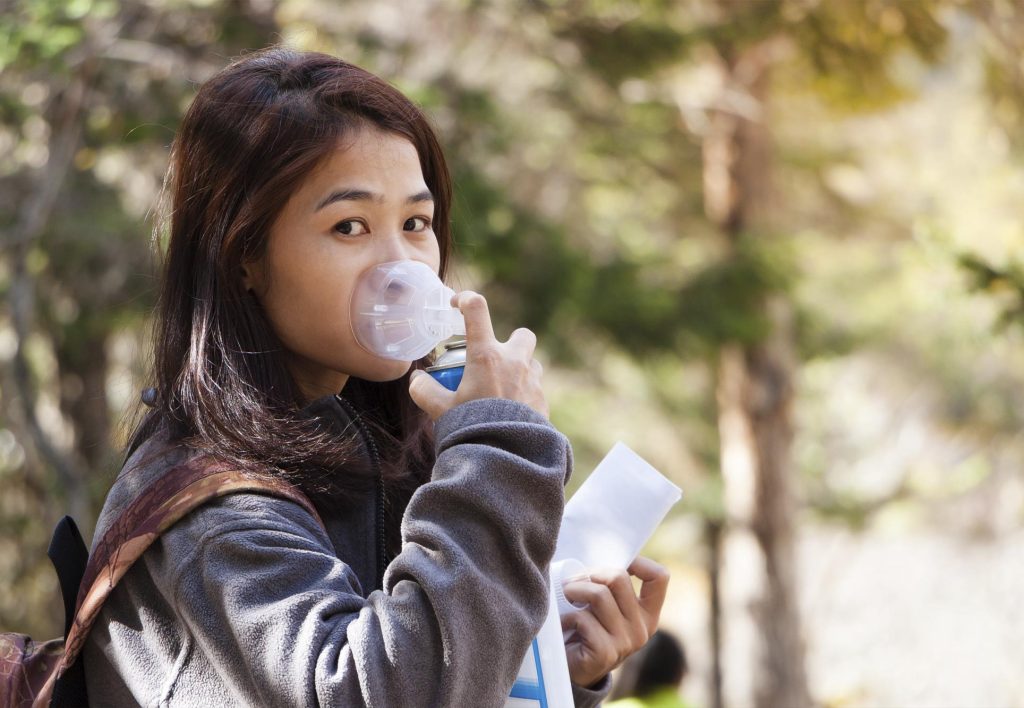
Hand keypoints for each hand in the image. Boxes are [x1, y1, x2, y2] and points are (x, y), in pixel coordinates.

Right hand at [408, 290, 546, 420]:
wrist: (506, 455)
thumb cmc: (472, 428)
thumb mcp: (440, 410)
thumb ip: (424, 391)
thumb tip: (417, 380)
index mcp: (486, 356)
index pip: (476, 309)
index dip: (464, 299)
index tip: (456, 305)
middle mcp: (514, 362)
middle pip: (522, 335)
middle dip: (511, 342)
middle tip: (494, 360)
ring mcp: (533, 380)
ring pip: (532, 363)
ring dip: (519, 371)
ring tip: (501, 392)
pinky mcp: (543, 400)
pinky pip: (535, 390)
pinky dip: (524, 396)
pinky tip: (510, 414)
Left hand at [561, 556, 669, 687]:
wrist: (573, 671)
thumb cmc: (586, 629)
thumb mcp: (604, 606)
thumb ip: (608, 585)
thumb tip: (591, 550)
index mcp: (647, 614)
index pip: (660, 577)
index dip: (638, 561)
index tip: (612, 563)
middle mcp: (642, 628)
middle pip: (619, 578)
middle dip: (589, 574)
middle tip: (572, 583)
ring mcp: (626, 642)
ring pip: (599, 595)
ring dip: (574, 590)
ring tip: (565, 596)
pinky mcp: (606, 653)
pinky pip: (583, 617)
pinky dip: (567, 616)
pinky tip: (565, 625)